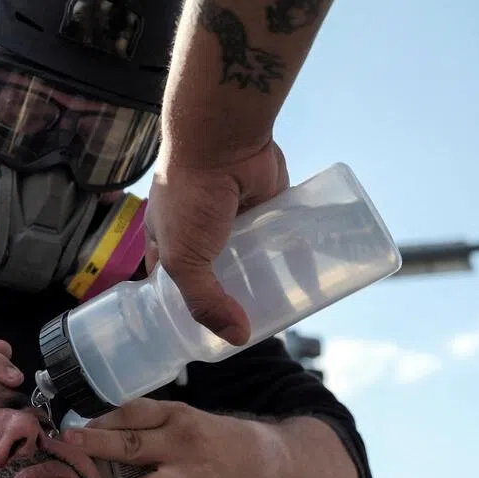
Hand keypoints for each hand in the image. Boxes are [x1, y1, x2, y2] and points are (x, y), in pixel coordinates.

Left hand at [62, 398, 284, 477]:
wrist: (262, 460)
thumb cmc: (207, 437)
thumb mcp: (182, 418)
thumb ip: (145, 424)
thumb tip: (92, 431)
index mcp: (176, 415)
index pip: (133, 412)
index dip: (100, 421)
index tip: (71, 431)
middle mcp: (183, 443)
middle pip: (133, 446)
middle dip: (96, 447)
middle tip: (67, 448)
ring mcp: (193, 477)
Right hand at [145, 141, 288, 344]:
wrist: (221, 140)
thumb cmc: (189, 195)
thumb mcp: (184, 259)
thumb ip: (204, 301)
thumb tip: (236, 337)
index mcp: (167, 241)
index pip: (174, 284)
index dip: (187, 308)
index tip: (209, 333)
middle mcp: (200, 230)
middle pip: (218, 274)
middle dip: (233, 299)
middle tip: (254, 328)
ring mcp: (235, 217)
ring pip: (253, 257)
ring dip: (267, 280)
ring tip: (287, 310)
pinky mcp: (267, 204)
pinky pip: (284, 236)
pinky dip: (296, 256)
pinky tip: (311, 280)